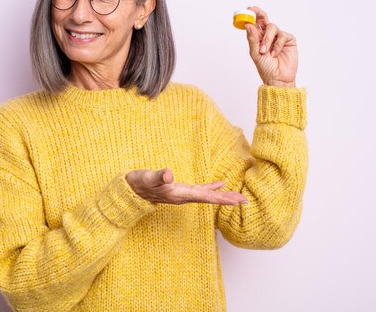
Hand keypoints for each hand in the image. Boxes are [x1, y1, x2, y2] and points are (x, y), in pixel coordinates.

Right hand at [125, 168, 246, 204]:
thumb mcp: (147, 177)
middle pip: (210, 199)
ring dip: (222, 196)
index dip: (221, 198)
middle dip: (227, 199)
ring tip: (238, 197)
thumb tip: (169, 174)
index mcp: (179, 194)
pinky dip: (211, 188)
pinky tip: (219, 184)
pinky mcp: (180, 190)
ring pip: (207, 196)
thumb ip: (158, 176)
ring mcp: (183, 195)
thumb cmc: (138, 183)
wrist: (129, 191)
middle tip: (245, 201)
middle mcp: (184, 197)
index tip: (236, 201)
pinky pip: (201, 191)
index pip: (205, 196)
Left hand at [244, 6, 297, 87]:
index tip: (248, 10)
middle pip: (264, 19)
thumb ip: (252, 39)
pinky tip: (275, 54)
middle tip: (253, 10)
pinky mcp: (288, 40)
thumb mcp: (255, 53)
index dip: (251, 15)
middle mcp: (268, 35)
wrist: (278, 78)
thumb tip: (248, 25)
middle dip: (259, 13)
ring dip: (267, 39)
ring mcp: (279, 36)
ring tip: (264, 52)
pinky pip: (282, 36)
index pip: (255, 23)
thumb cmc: (266, 68)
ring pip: (272, 27)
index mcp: (258, 38)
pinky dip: (277, 45)